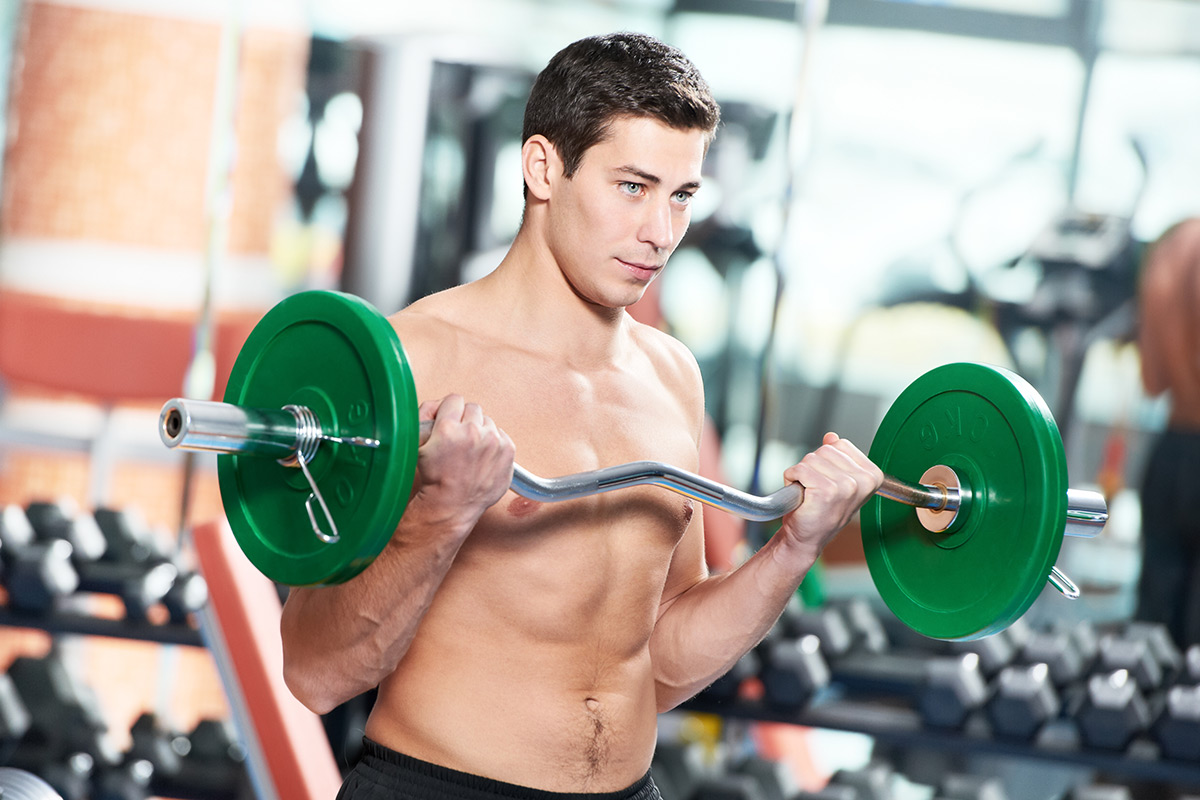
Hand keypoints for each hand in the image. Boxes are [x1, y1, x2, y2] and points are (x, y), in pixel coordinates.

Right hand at [411, 394, 514, 532]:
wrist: (452, 505)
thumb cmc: (434, 478)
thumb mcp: (417, 444)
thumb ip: (425, 415)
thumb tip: (437, 404)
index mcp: (448, 428)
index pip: (454, 400)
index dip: (449, 410)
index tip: (448, 422)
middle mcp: (472, 432)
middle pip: (472, 408)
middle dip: (465, 420)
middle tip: (459, 438)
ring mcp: (493, 441)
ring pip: (487, 421)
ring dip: (480, 431)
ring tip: (471, 450)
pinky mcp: (508, 450)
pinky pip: (501, 434)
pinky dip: (493, 442)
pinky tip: (482, 457)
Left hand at [778, 432, 882, 561]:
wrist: (806, 537)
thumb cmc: (820, 511)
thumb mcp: (836, 480)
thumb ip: (837, 456)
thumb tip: (831, 437)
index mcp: (872, 475)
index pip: (841, 445)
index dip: (826, 460)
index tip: (828, 480)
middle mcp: (864, 481)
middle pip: (825, 450)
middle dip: (812, 466)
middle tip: (815, 489)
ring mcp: (846, 486)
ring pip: (811, 459)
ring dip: (802, 474)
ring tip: (809, 493)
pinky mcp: (826, 491)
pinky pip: (800, 470)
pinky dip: (792, 479)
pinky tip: (800, 496)